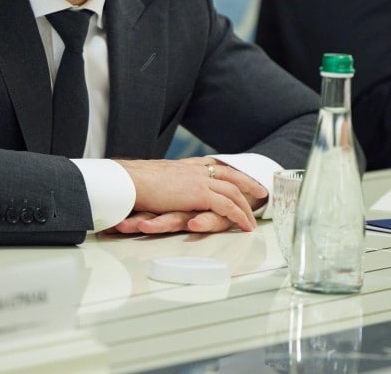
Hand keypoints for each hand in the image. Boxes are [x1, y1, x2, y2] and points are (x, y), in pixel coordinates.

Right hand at [114, 157, 266, 232]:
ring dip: (246, 204)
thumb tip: (159, 189)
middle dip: (247, 181)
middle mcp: (194, 170)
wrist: (129, 181)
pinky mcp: (200, 194)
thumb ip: (162, 183)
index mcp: (184, 166)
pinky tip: (245, 224)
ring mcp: (199, 181)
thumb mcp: (150, 179)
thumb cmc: (132, 182)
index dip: (227, 170)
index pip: (212, 165)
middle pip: (229, 174)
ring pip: (232, 191)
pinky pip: (227, 206)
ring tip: (255, 215)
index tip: (237, 174)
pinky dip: (239, 215)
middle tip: (261, 190)